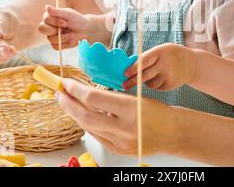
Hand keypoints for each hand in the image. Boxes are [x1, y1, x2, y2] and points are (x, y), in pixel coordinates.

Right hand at [0, 7, 17, 66]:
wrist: (12, 29)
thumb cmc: (6, 18)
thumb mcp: (5, 17)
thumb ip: (1, 27)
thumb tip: (0, 39)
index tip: (0, 32)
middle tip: (10, 48)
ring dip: (0, 53)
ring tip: (13, 49)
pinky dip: (0, 58)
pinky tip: (9, 52)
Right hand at [38, 5, 112, 49]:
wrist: (85, 30)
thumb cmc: (77, 20)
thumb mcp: (68, 14)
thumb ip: (57, 11)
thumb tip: (46, 7)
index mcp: (50, 17)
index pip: (45, 19)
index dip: (55, 22)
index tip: (66, 23)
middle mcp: (48, 26)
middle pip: (42, 29)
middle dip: (54, 30)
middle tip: (65, 29)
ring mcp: (51, 36)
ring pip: (50, 39)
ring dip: (63, 37)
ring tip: (72, 35)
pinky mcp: (55, 44)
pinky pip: (55, 46)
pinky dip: (64, 44)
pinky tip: (70, 39)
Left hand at [56, 78, 182, 155]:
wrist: (173, 133)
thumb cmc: (157, 111)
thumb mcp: (136, 97)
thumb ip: (111, 98)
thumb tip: (85, 94)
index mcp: (130, 109)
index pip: (94, 99)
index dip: (76, 90)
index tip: (67, 83)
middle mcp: (124, 128)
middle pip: (85, 116)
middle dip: (69, 104)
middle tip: (60, 93)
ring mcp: (120, 142)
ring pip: (89, 128)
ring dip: (76, 114)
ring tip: (69, 103)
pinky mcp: (119, 151)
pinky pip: (97, 136)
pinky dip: (88, 125)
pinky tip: (84, 116)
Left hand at [123, 43, 197, 90]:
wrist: (192, 64)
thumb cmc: (172, 55)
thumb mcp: (162, 50)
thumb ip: (148, 57)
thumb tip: (130, 67)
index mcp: (161, 52)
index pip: (144, 61)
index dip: (133, 68)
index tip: (125, 74)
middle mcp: (165, 64)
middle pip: (144, 75)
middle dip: (132, 81)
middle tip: (124, 85)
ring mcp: (169, 75)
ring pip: (150, 84)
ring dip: (146, 82)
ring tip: (152, 75)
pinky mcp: (171, 85)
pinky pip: (157, 88)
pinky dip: (155, 85)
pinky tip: (161, 78)